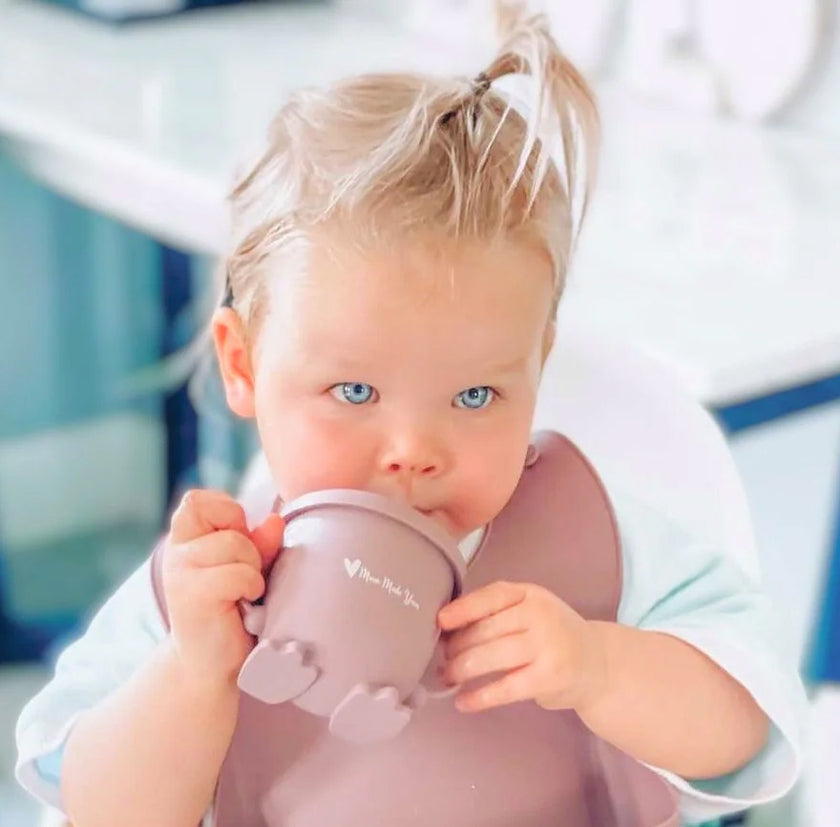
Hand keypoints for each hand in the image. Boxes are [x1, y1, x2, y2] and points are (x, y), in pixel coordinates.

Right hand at [161, 490, 283, 688]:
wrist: (212, 664)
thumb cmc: (234, 610)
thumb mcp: (249, 568)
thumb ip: (260, 542)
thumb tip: (275, 521)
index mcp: (185, 539)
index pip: (198, 499)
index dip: (226, 511)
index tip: (236, 539)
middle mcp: (177, 552)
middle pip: (225, 516)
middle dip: (247, 541)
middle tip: (243, 571)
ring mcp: (180, 574)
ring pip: (234, 544)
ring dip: (252, 567)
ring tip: (244, 592)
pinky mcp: (192, 597)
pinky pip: (238, 574)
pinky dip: (251, 585)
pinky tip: (245, 603)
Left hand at [438, 581, 606, 712]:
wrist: (597, 663)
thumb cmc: (551, 634)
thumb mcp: (531, 611)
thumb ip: (498, 613)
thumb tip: (447, 629)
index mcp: (530, 594)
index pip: (491, 596)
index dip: (463, 609)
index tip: (440, 621)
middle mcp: (540, 616)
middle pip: (486, 630)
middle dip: (457, 646)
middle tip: (442, 658)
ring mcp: (547, 646)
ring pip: (491, 657)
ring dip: (462, 669)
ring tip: (447, 677)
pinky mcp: (548, 679)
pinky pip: (505, 688)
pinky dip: (480, 697)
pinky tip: (463, 702)